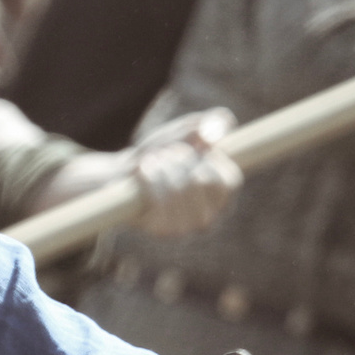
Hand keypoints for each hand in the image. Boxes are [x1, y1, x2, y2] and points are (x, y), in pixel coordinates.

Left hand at [127, 107, 243, 238]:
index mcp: (220, 196)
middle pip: (201, 180)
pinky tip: (143, 171)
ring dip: (162, 165)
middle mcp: (208, 217)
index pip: (229, 180)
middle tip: (169, 154)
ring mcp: (186, 227)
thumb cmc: (162, 153)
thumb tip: (216, 131)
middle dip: (180, 158)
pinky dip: (148, 176)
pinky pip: (159, 199)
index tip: (194, 149)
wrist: (124, 173)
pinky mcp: (163, 231)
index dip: (209, 157)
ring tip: (154, 160)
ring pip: (179, 188)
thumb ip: (211, 123)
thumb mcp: (188, 129)